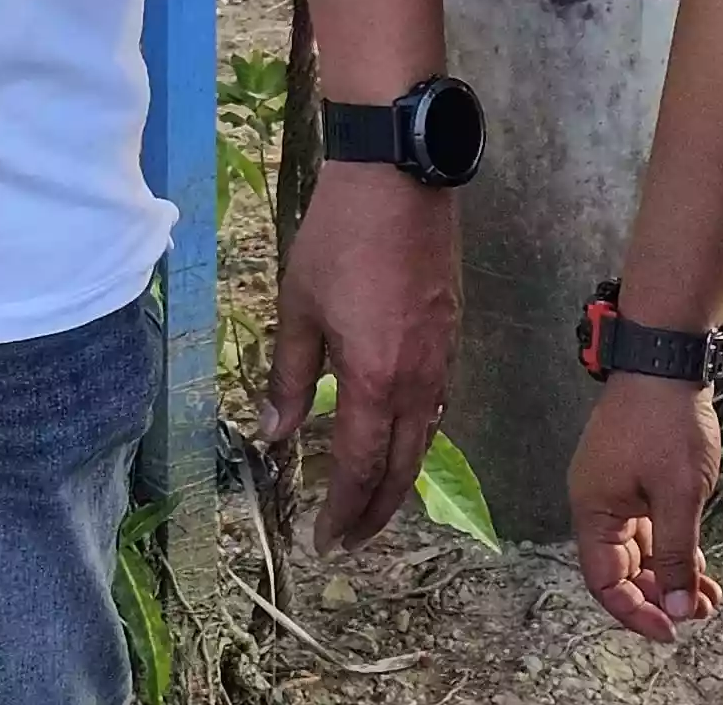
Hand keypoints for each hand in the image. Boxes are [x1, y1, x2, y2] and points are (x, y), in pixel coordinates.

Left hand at [259, 170, 457, 548]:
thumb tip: (272, 432)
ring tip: (369, 500)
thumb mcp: (298, 306)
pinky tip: (395, 437)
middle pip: (401, 469)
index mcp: (375, 379)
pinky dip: (413, 438)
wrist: (398, 180)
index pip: (359, 467)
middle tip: (349, 541)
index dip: (342, 510)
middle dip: (375, 512)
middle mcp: (417, 381)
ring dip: (397, 479)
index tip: (325, 542)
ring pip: (423, 441)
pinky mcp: (450, 337)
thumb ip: (288, 375)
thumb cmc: (338, 239)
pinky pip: (435, 408)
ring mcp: (441, 360)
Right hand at [571, 368, 722, 641]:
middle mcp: (596, 503)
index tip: (674, 630)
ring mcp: (614, 489)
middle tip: (703, 610)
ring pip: (638, 550)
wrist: (664, 358)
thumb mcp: (679, 496)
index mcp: (593, 509)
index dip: (636, 612)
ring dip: (670, 574)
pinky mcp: (632, 476)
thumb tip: (681, 610)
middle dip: (661, 595)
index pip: (604, 581)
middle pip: (620, 569)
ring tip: (710, 594)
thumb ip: (677, 556)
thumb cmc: (666, 424)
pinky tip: (701, 563)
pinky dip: (672, 548)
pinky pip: (647, 527)